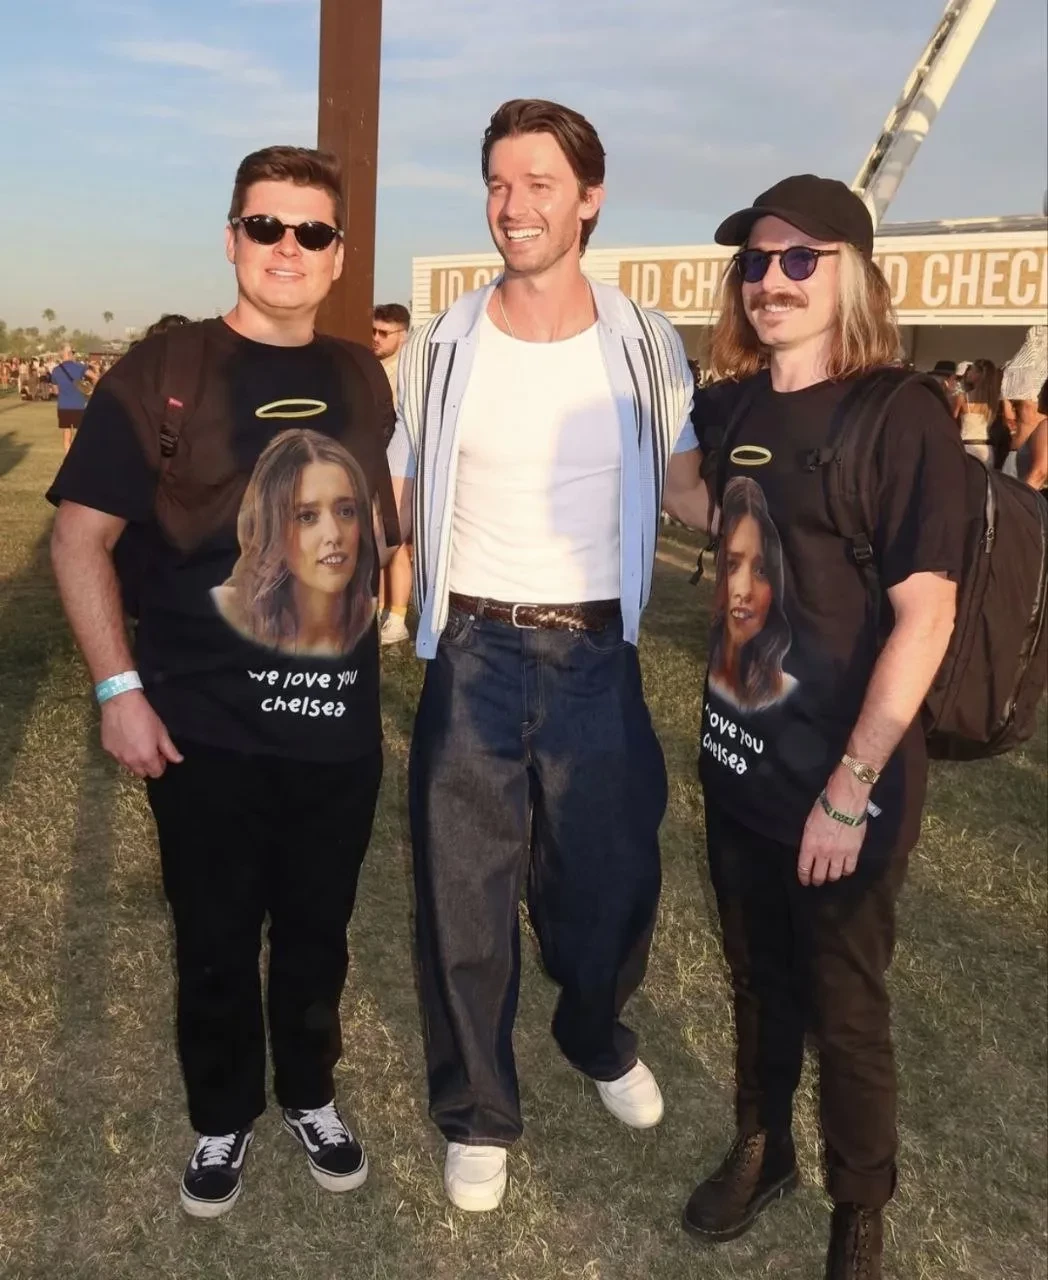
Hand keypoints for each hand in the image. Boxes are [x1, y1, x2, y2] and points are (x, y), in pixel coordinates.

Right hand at [99, 690, 182, 778]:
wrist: (121, 703)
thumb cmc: (144, 716)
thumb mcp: (161, 732)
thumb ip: (170, 749)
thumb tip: (178, 760)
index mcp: (147, 758)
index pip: (156, 773)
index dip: (160, 765)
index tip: (160, 755)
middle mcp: (131, 761)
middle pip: (142, 773)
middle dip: (148, 765)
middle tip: (149, 750)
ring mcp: (117, 756)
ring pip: (129, 767)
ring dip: (135, 761)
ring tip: (137, 744)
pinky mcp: (107, 749)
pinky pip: (118, 757)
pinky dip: (123, 753)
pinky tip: (126, 740)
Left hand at [797, 768, 868, 886]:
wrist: (845, 802)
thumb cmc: (824, 807)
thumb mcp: (810, 824)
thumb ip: (810, 840)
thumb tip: (812, 849)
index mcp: (809, 845)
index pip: (804, 868)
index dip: (804, 877)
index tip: (805, 881)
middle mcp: (823, 853)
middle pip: (819, 875)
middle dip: (817, 880)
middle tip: (817, 881)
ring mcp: (839, 854)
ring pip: (834, 875)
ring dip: (831, 877)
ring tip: (830, 876)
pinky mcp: (853, 852)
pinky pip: (849, 869)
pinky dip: (845, 871)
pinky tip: (844, 870)